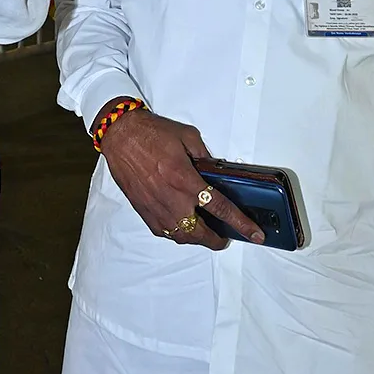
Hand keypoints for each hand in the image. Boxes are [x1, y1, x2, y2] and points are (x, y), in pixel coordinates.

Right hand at [98, 105, 264, 248]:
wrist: (120, 134)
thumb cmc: (150, 133)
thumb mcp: (188, 136)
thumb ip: (205, 156)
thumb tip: (214, 170)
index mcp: (185, 179)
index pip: (220, 208)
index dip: (241, 223)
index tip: (254, 234)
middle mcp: (171, 198)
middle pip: (201, 233)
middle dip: (217, 239)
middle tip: (225, 237)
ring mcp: (155, 207)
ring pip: (180, 236)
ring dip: (196, 239)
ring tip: (204, 234)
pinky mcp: (142, 209)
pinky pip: (163, 231)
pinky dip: (175, 233)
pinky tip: (180, 226)